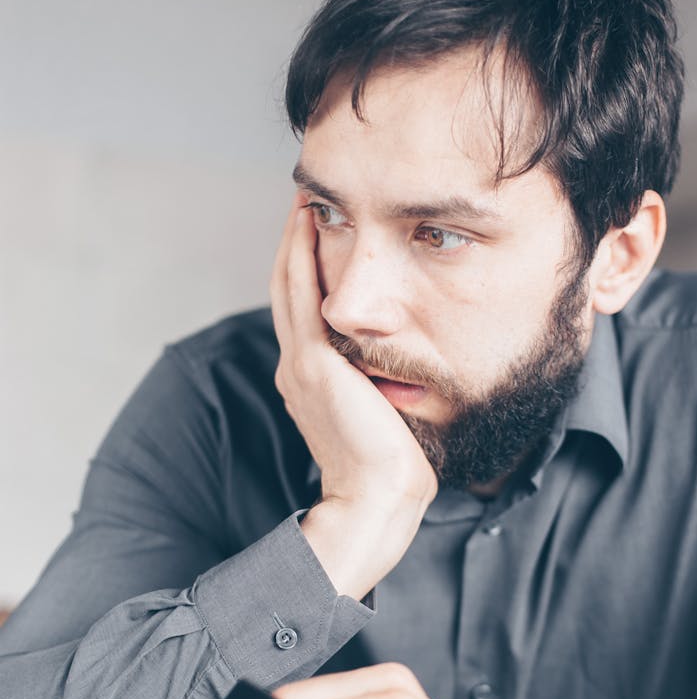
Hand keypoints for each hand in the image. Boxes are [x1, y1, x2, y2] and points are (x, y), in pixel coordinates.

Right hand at [269, 196, 436, 596]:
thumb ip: (383, 384)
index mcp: (312, 381)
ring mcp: (301, 364)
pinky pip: (301, 294)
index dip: (307, 270)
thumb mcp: (387, 415)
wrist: (376, 501)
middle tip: (307, 198)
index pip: (304, 312)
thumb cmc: (394, 469)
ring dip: (295, 238)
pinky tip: (309, 222)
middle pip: (289, 290)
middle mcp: (298, 368)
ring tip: (305, 198)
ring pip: (289, 284)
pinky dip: (301, 254)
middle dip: (296, 243)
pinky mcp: (313, 364)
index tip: (322, 232)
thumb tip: (405, 366)